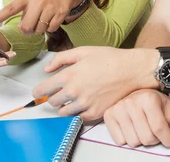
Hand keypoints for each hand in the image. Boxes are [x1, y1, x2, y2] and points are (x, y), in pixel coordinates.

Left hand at [0, 0, 83, 34]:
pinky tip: (52, 20)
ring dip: (39, 30)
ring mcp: (50, 6)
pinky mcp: (61, 12)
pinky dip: (50, 28)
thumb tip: (20, 27)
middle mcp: (38, 1)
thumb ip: (25, 8)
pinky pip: (51, 29)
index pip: (10, 7)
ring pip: (39, 29)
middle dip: (27, 30)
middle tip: (30, 28)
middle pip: (26, 26)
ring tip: (42, 20)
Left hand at [32, 46, 157, 120]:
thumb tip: (47, 69)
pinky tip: (85, 103)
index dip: (38, 92)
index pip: (43, 90)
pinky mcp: (95, 113)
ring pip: (63, 112)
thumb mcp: (83, 51)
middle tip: (61, 92)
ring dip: (65, 106)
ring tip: (73, 98)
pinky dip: (79, 112)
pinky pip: (79, 117)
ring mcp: (85, 104)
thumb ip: (61, 58)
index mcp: (69, 75)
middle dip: (54, 97)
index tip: (38, 92)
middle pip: (52, 102)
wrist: (131, 70)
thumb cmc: (109, 58)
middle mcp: (74, 91)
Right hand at [104, 89, 169, 147]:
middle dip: (155, 139)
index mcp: (148, 99)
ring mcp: (118, 109)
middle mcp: (131, 102)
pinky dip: (127, 138)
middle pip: (146, 138)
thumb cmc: (152, 99)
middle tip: (156, 130)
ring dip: (141, 139)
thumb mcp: (169, 108)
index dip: (169, 139)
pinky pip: (120, 141)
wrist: (137, 89)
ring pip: (133, 142)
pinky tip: (132, 127)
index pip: (159, 129)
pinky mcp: (109, 115)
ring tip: (143, 127)